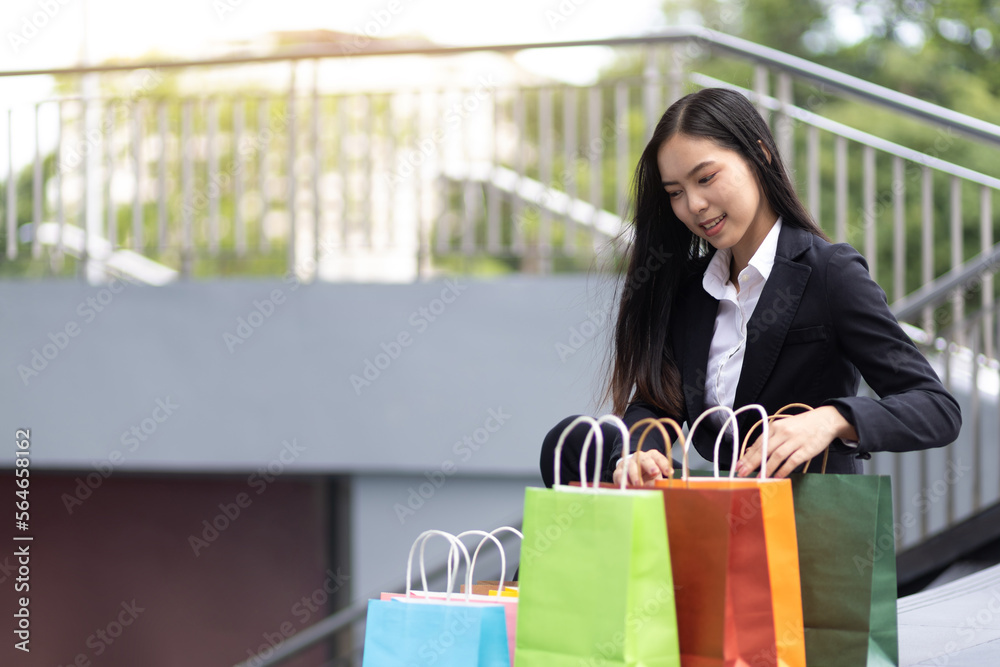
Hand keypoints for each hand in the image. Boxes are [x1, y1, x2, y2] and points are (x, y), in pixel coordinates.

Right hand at [612, 449, 673, 486]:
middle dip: (650, 465)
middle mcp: (639, 457)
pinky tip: (627, 487)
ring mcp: (628, 463)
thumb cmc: (646, 476)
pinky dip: (623, 480)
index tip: (670, 472)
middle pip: (644, 458)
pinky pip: (620, 474)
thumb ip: (658, 481)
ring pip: (631, 465)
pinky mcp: (619, 471)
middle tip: (655, 473)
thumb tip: (663, 486)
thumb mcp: (654, 478)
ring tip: (639, 484)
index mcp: (651, 456)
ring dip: (635, 475)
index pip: (657, 457)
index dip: (664, 463)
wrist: (630, 474)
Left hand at [735, 406, 857, 478]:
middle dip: (751, 463)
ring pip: (777, 456)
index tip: (738, 465)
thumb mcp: (783, 427)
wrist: (825, 420)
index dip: (747, 455)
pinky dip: (783, 470)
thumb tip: (754, 452)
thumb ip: (770, 438)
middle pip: (764, 450)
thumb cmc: (802, 425)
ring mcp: (795, 441)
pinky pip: (792, 461)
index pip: (758, 443)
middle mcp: (783, 433)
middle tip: (742, 473)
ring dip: (766, 468)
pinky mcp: (806, 449)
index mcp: (775, 427)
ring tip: (759, 478)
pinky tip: (777, 477)